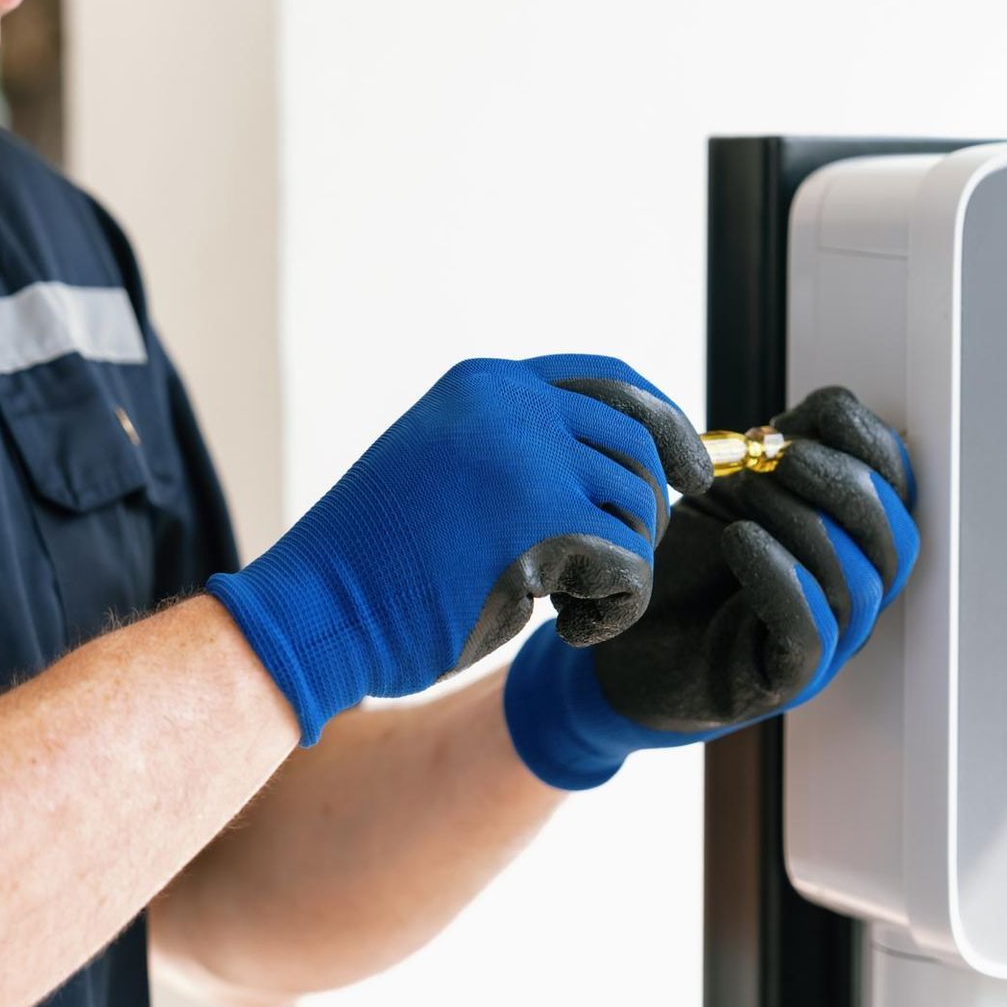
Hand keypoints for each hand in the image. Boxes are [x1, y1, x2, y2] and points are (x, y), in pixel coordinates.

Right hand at [207, 356, 712, 744]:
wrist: (315, 610)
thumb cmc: (376, 563)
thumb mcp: (447, 469)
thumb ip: (518, 450)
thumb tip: (620, 467)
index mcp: (487, 384)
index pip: (611, 379)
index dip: (665, 423)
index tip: (691, 470)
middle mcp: (513, 406)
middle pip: (640, 444)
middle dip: (650, 510)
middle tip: (623, 564)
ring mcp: (530, 457)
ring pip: (640, 508)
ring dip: (624, 568)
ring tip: (574, 603)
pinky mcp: (543, 524)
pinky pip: (632, 567)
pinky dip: (616, 609)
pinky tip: (571, 627)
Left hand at [502, 387, 916, 788]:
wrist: (622, 632)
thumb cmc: (685, 560)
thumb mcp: (732, 487)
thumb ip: (779, 449)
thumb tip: (826, 408)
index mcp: (851, 542)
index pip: (899, 492)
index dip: (870, 442)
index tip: (815, 411)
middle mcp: (853, 595)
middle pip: (895, 539)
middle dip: (846, 484)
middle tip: (783, 454)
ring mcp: (827, 645)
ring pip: (858, 583)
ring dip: (806, 522)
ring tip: (750, 490)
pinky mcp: (783, 681)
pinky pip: (811, 634)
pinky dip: (782, 579)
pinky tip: (740, 539)